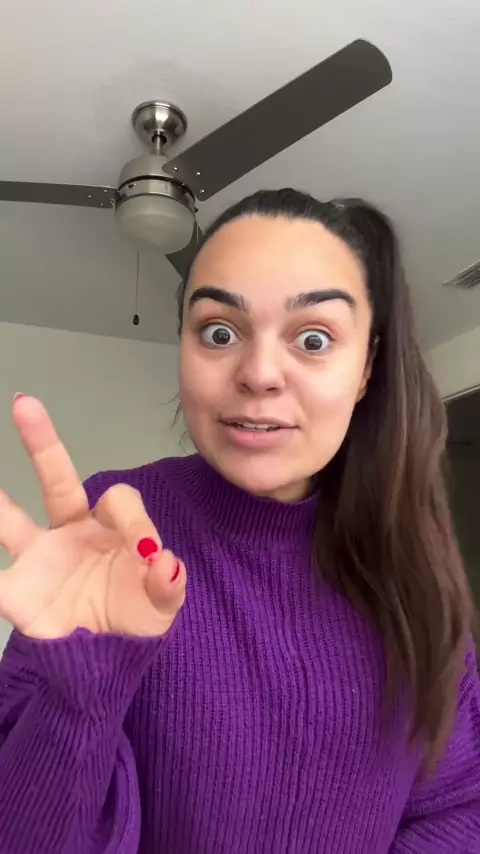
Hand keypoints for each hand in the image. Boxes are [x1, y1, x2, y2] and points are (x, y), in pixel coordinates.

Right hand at [0, 396, 185, 639]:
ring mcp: (41, 557)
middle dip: (42, 443)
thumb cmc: (135, 621)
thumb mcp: (161, 609)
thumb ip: (167, 587)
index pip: (118, 501)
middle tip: (24, 404)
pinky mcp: (19, 592)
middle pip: (57, 480)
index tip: (147, 554)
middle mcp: (73, 531)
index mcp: (111, 529)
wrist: (106, 662)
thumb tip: (167, 562)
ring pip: (10, 519)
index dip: (134, 520)